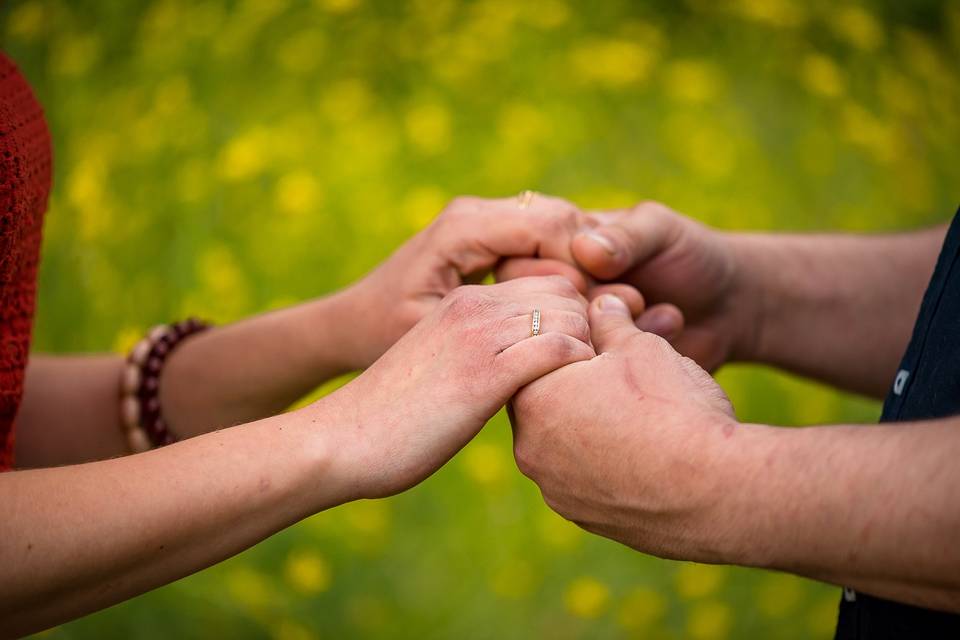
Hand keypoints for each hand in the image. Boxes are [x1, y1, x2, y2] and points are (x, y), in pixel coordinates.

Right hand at [321, 276, 594, 498]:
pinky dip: (581, 368)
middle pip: (567, 289)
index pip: (546, 280)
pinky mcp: (486, 375)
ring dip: (592, 347)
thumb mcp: (438, 368)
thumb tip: (520, 374)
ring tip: (592, 387)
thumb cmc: (390, 416)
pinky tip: (576, 401)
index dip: (575, 310)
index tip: (584, 351)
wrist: (341, 439)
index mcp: (462, 299)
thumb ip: (478, 356)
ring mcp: (480, 336)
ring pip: (571, 314)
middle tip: (600, 368)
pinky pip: (560, 349)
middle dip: (592, 322)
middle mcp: (474, 306)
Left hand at [338, 195, 591, 369]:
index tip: (608, 311)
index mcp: (464, 228)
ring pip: (561, 226)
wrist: (349, 326)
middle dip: (594, 263)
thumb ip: (511, 321)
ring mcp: (482, 220)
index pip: (553, 225)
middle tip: (615, 312)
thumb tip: (576, 316)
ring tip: (601, 312)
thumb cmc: (385, 338)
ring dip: (584, 266)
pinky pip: (544, 240)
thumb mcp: (445, 334)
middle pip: (564, 219)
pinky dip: (565, 269)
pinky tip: (576, 308)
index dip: (589, 265)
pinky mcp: (488, 237)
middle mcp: (475, 213)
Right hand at [500, 200, 756, 370]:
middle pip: (535, 312)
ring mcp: (576, 340)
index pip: (519, 268)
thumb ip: (624, 236)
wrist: (733, 307)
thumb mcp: (660, 231)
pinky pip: (592, 376)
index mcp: (555, 257)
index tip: (604, 268)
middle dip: (587, 303)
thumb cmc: (692, 255)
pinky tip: (668, 326)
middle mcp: (556, 302)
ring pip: (561, 346)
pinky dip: (632, 349)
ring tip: (652, 308)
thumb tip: (584, 250)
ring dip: (611, 328)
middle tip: (634, 294)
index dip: (559, 271)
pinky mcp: (598, 377)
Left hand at [510, 293, 743, 562]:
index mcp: (533, 398)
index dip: (570, 346)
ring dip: (590, 429)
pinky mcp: (586, 519)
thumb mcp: (642, 347)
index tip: (604, 343)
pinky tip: (644, 454)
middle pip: (545, 404)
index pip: (534, 360)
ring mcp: (556, 491)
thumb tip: (601, 302)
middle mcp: (531, 449)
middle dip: (575, 387)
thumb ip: (611, 323)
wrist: (717, 490)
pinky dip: (606, 466)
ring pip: (564, 446)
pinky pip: (586, 481)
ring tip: (638, 417)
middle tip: (619, 378)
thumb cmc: (673, 407)